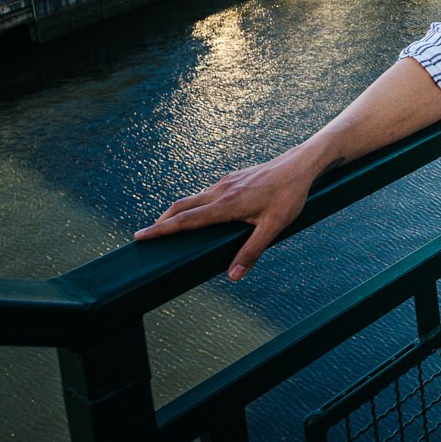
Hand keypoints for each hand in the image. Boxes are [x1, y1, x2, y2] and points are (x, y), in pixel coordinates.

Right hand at [134, 145, 328, 280]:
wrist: (300, 165)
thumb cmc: (288, 196)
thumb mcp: (274, 227)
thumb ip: (252, 251)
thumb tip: (232, 277)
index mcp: (226, 205)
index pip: (186, 220)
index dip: (161, 230)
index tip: (140, 237)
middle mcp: (220, 191)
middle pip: (181, 206)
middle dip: (161, 221)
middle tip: (144, 236)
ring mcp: (225, 183)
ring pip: (192, 198)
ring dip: (176, 212)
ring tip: (165, 227)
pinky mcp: (232, 179)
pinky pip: (205, 193)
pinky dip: (192, 205)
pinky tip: (197, 213)